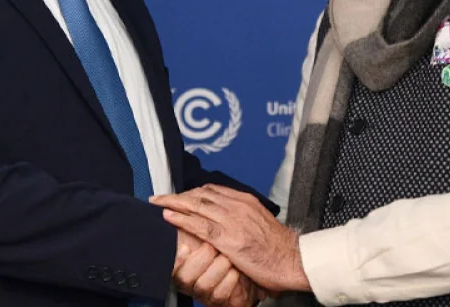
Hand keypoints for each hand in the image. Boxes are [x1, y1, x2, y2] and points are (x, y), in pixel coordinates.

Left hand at [152, 185, 310, 294]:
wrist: (292, 259)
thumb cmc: (277, 247)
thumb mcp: (259, 222)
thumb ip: (242, 217)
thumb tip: (227, 219)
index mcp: (245, 201)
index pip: (212, 190)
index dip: (191, 192)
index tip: (179, 195)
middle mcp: (237, 205)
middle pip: (200, 194)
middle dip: (178, 194)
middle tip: (161, 197)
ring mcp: (231, 220)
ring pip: (195, 205)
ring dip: (173, 202)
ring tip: (157, 203)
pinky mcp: (227, 238)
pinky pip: (198, 225)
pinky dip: (180, 218)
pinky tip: (168, 216)